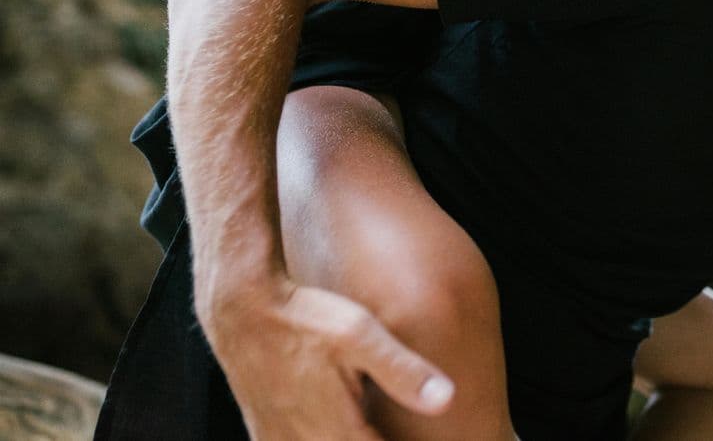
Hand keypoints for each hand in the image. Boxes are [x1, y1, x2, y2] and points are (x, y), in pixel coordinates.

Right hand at [203, 278, 454, 439]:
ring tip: (367, 427)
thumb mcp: (360, 335)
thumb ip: (403, 371)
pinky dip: (318, 440)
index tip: (433, 439)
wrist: (241, 308)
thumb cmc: (305, 317)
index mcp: (336, 434)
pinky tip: (333, 427)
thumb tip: (447, 399)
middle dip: (378, 440)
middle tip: (390, 427)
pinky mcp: (264, 434)